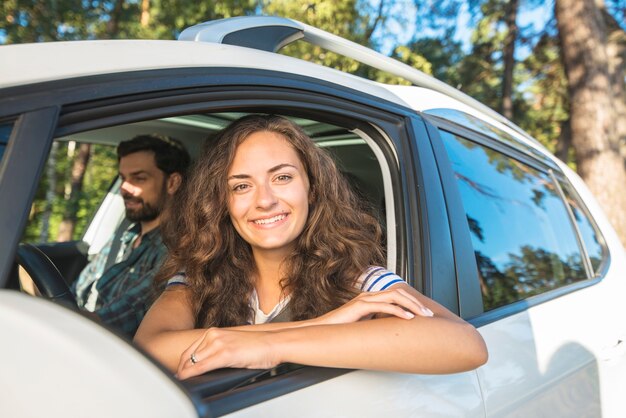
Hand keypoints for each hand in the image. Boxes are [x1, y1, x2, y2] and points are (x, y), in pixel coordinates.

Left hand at [177, 328, 277, 378]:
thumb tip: (206, 364)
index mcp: (215, 332)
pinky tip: (187, 378)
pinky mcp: (225, 353)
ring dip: (184, 373)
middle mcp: (214, 335)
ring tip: (181, 382)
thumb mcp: (232, 345)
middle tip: (178, 380)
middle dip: (181, 369)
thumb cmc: (258, 346)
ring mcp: (219, 343)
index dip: (182, 363)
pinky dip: (191, 373)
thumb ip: (218, 350)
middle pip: (188, 356)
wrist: (273, 343)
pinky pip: (202, 366)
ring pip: (192, 361)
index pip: (190, 350)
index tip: (179, 372)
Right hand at [315, 287, 433, 325]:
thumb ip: (377, 323)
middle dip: (416, 302)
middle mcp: (369, 296)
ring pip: (394, 296)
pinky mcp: (360, 307)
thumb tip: (392, 331)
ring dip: (411, 305)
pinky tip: (408, 318)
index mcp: (371, 298)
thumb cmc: (342, 330)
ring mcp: (365, 299)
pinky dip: (398, 311)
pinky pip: (383, 306)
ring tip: (423, 315)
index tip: (424, 313)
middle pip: (399, 292)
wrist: (322, 330)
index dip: (412, 302)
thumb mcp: (365, 326)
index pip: (396, 294)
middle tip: (430, 314)